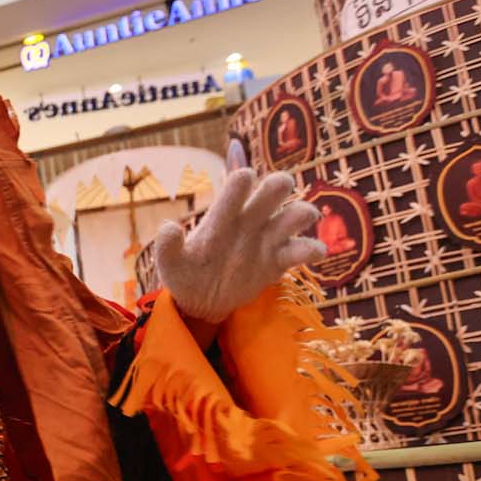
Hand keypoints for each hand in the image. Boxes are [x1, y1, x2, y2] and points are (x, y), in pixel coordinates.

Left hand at [153, 165, 322, 322]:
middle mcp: (250, 220)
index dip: (242, 180)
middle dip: (279, 184)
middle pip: (273, 190)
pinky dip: (312, 249)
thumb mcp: (170, 264)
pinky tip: (314, 252)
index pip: (236, 187)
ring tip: (302, 217)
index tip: (244, 179)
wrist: (201, 301)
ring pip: (295, 215)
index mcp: (223, 215)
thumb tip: (168, 228)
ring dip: (302, 212)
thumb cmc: (185, 274)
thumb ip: (167, 247)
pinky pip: (303, 249)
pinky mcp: (280, 261)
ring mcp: (268, 239)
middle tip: (280, 186)